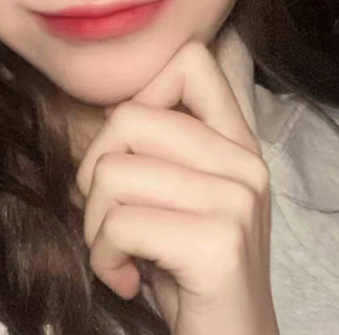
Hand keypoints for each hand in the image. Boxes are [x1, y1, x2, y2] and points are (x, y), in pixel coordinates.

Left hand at [76, 40, 278, 334]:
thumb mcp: (176, 195)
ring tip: (121, 252)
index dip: (139, 93)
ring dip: (96, 225)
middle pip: (128, 117)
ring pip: (112, 173)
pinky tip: (129, 280)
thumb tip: (106, 109)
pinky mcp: (218, 242)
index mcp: (235, 141)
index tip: (130, 149)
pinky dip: (104, 259)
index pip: (189, 59)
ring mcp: (237, 199)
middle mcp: (244, 161)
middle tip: (111, 216)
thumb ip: (159, 146)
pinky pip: (120, 224)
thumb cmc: (186, 271)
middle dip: (95, 172)